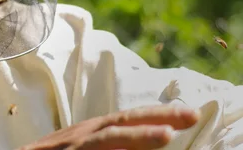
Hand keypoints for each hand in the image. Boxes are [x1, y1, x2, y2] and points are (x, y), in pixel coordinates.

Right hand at [19, 105, 199, 149]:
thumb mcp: (81, 148)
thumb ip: (108, 145)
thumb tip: (141, 145)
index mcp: (90, 132)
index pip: (127, 119)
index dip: (157, 115)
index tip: (188, 115)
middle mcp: (81, 135)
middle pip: (121, 121)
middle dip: (156, 117)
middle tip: (191, 115)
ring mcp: (70, 145)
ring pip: (106, 138)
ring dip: (136, 136)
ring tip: (167, 135)